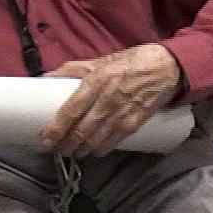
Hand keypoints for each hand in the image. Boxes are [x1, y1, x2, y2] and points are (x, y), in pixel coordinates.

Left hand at [41, 43, 182, 157]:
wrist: (167, 67)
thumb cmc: (131, 61)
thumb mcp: (100, 60)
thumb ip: (72, 69)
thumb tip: (45, 76)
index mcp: (96, 81)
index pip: (71, 110)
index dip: (56, 128)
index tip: (45, 138)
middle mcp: (108, 99)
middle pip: (81, 130)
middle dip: (66, 144)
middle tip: (56, 149)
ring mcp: (123, 113)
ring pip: (96, 139)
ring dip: (81, 150)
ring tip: (71, 153)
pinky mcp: (136, 122)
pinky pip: (115, 141)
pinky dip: (102, 149)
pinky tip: (93, 152)